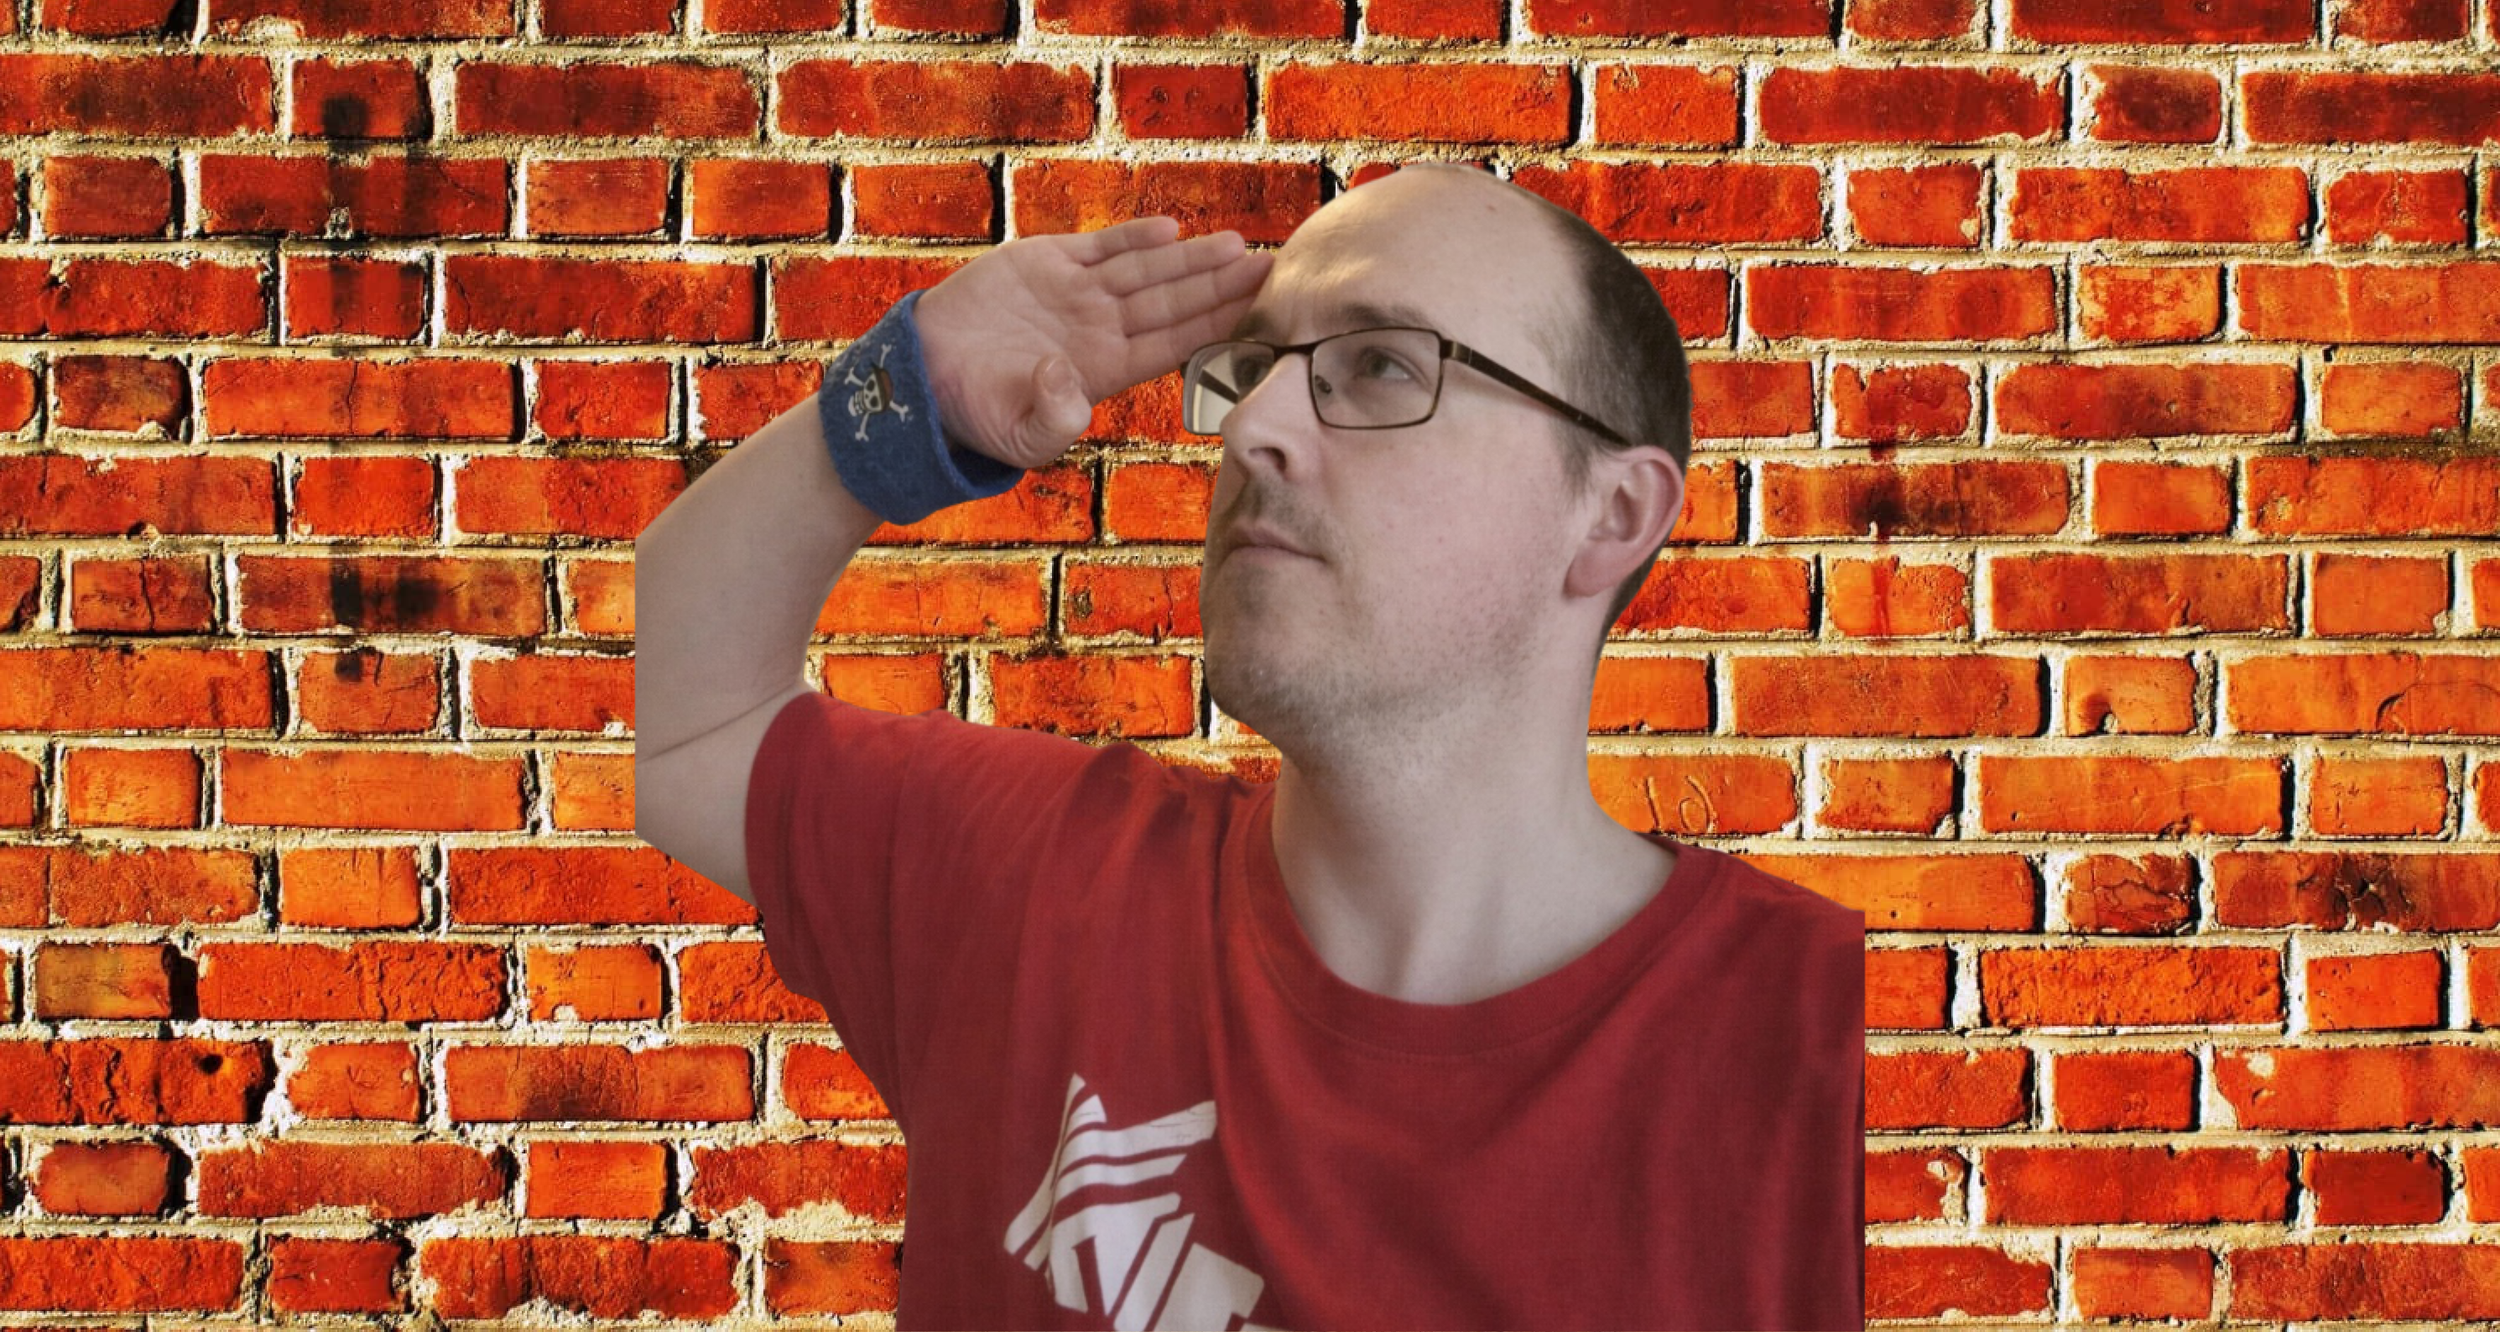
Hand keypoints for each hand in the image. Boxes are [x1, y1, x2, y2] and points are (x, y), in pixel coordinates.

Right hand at [912, 216, 1273, 471]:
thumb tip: (1070, 385)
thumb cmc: (974, 414)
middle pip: (1174, 303)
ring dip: (1191, 259)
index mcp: (1103, 369)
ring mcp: (1076, 294)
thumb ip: (1049, 416)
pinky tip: (1170, 230)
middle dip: (1221, 285)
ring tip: (1237, 245)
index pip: (1174, 343)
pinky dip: (1133, 238)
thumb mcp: (1017, 431)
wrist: (923, 375)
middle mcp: (1100, 328)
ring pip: (1146, 272)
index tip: (1259, 313)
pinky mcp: (1045, 263)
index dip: (1216, 325)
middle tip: (1273, 268)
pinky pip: (1100, 248)